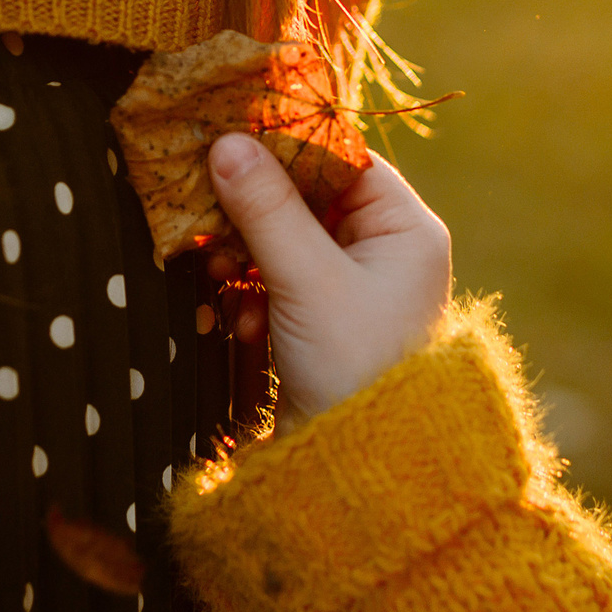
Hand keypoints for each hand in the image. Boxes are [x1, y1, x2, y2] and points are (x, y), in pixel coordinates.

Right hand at [205, 133, 451, 422]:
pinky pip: (279, 281)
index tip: (228, 141)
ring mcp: (353, 287)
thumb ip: (266, 209)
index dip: (284, 147)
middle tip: (206, 212)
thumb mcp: (307, 281)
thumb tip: (226, 143)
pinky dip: (253, 291)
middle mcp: (385, 250)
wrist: (360, 470)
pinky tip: (239, 319)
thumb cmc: (355, 368)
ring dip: (246, 253)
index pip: (341, 158)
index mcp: (404, 229)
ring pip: (285, 240)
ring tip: (220, 271)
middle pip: (307, 197)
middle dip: (254, 208)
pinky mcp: (323, 321)